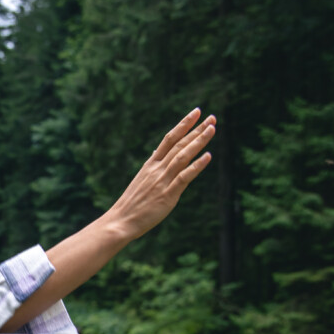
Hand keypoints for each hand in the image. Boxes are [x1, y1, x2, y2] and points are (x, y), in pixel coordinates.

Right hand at [106, 108, 215, 242]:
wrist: (120, 221)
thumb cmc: (132, 204)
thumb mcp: (140, 180)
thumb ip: (151, 167)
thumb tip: (156, 154)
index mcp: (150, 165)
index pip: (169, 139)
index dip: (183, 124)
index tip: (196, 112)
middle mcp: (157, 169)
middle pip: (179, 144)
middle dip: (196, 129)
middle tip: (211, 117)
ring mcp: (162, 181)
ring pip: (182, 156)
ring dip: (198, 142)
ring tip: (212, 129)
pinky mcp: (167, 195)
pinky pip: (184, 177)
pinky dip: (196, 166)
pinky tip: (208, 156)